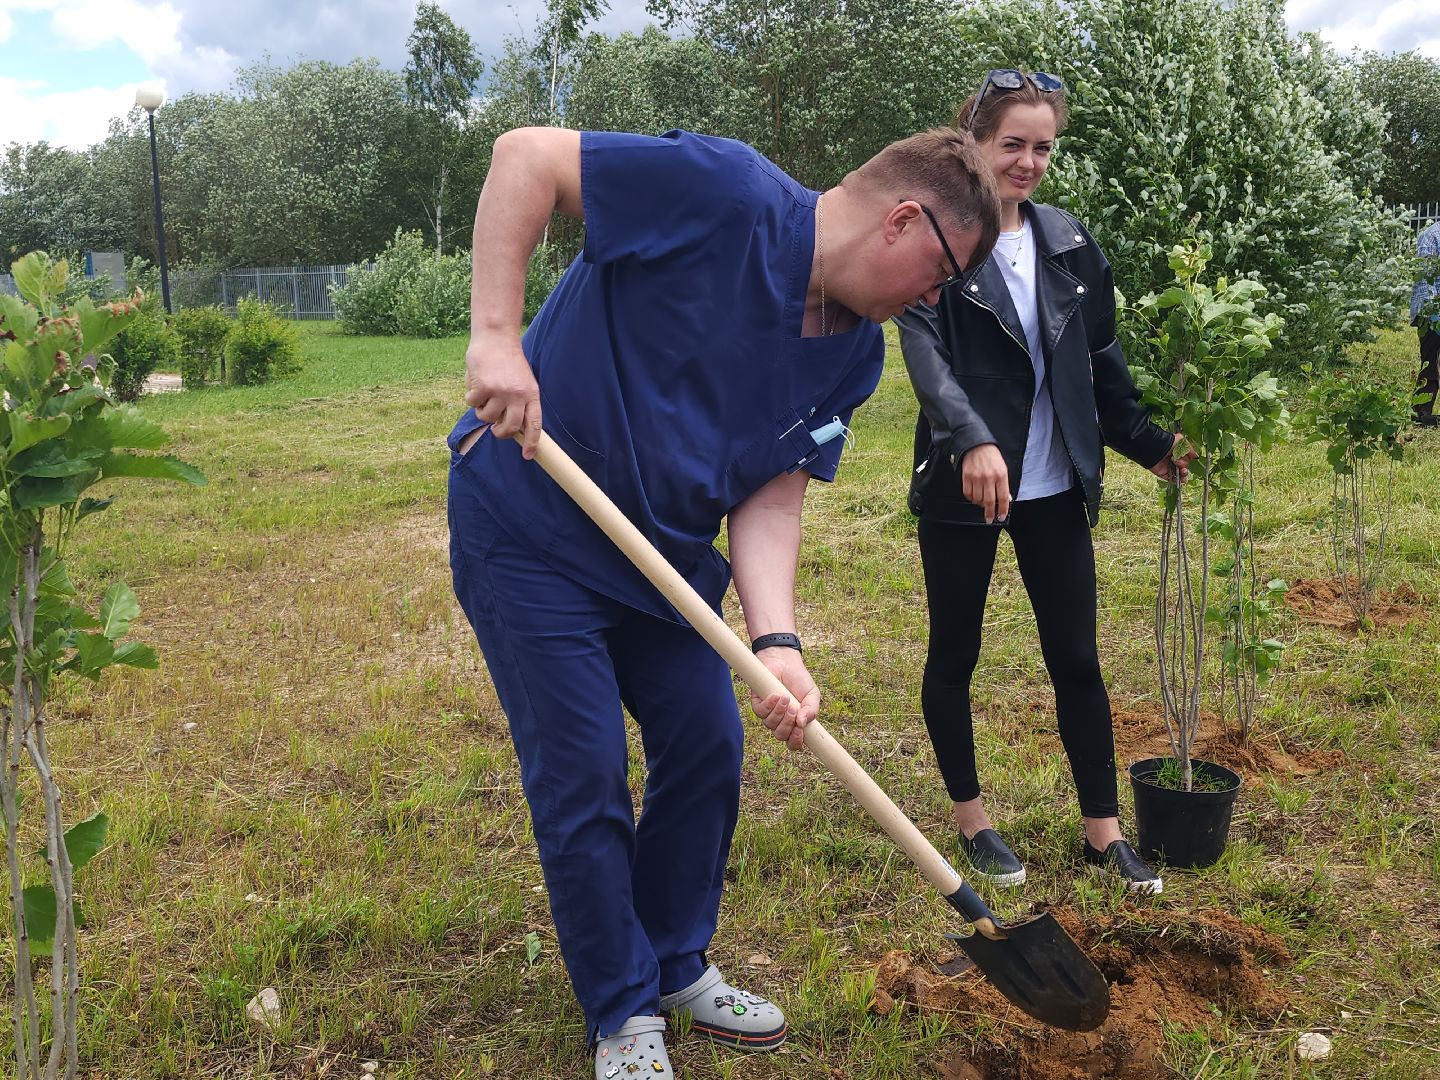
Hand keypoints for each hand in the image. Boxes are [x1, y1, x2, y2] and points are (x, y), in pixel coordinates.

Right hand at [465, 334, 541, 458]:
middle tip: (495, 429)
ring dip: (481, 410)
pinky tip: (475, 382)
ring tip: (484, 394)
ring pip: (486, 417)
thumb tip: (512, 428)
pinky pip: (472, 403)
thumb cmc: (508, 362)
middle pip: (509, 428)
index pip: (534, 424)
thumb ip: (520, 402)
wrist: (496, 337)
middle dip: (500, 433)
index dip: (532, 442)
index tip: (528, 456)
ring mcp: (500, 391)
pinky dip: (470, 396)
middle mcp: (518, 395)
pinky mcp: (482, 386)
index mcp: (531, 394)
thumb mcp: (523, 382)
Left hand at [750, 648, 819, 750]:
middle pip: (781, 736)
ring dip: (779, 712)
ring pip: (770, 725)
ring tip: (785, 697)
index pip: (794, 742)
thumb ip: (811, 710)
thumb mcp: (812, 695)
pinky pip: (760, 712)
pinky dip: (769, 705)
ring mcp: (769, 714)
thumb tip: (802, 724)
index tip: (800, 731)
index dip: (796, 741)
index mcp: (796, 723)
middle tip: (793, 710)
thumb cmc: (799, 680)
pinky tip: (775, 695)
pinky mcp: (758, 704)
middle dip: (787, 725)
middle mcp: (781, 721)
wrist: (785, 661)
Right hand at [961, 443, 1009, 522]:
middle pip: (990, 501)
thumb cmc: (991, 457)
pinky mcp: (966, 477)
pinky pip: (968, 494)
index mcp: (1000, 475)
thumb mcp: (1003, 468)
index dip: (1003, 509)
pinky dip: (971, 498)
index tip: (1001, 517)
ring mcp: (976, 478)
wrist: (976, 445)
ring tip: (983, 504)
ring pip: (978, 499)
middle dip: (990, 513)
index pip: (1003, 497)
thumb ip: (1004, 484)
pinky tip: (975, 497)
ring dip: (981, 504)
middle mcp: (989, 478)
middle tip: (990, 519)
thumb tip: (1006, 499)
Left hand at [1149, 434, 1196, 482]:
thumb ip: (1190, 449)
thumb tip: (1196, 456)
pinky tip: (1182, 479)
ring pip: (1181, 475)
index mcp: (1178, 454)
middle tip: (1176, 461)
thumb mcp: (1181, 441)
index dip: (1187, 460)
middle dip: (1184, 465)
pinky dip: (1178, 480)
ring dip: (1184, 474)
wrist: (1155, 449)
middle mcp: (1174, 461)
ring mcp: (1169, 468)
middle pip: (1185, 467)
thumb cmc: (1168, 443)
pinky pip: (1173, 480)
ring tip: (1182, 471)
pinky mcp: (1164, 474)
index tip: (1184, 457)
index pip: (1187, 460)